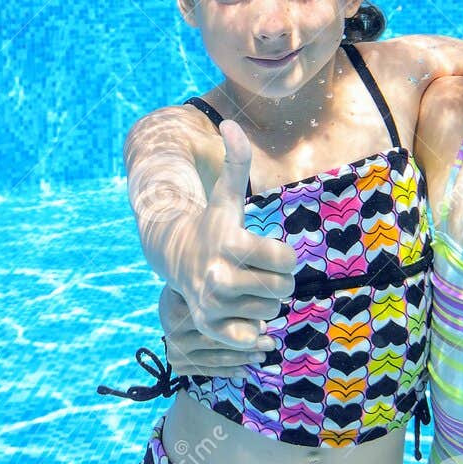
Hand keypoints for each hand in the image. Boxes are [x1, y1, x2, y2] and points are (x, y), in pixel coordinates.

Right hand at [158, 287, 268, 375]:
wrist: (173, 303)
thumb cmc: (199, 289)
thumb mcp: (211, 283)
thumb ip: (231, 295)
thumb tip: (264, 314)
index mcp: (181, 307)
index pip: (217, 320)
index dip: (244, 323)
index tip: (265, 326)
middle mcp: (174, 330)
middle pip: (217, 339)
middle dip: (248, 343)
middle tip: (270, 343)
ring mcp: (175, 349)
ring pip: (216, 357)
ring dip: (243, 358)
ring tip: (263, 356)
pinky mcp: (178, 364)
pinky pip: (208, 369)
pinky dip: (229, 371)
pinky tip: (246, 371)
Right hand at [169, 120, 296, 349]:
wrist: (175, 256)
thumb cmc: (212, 223)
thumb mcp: (226, 195)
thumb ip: (236, 161)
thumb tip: (230, 125)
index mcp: (230, 243)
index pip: (287, 260)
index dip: (285, 256)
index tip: (270, 251)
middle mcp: (219, 276)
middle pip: (281, 289)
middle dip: (277, 281)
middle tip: (259, 271)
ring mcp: (212, 304)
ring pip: (270, 311)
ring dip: (265, 301)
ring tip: (246, 288)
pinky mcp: (209, 327)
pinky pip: (250, 338)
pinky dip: (254, 330)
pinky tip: (244, 313)